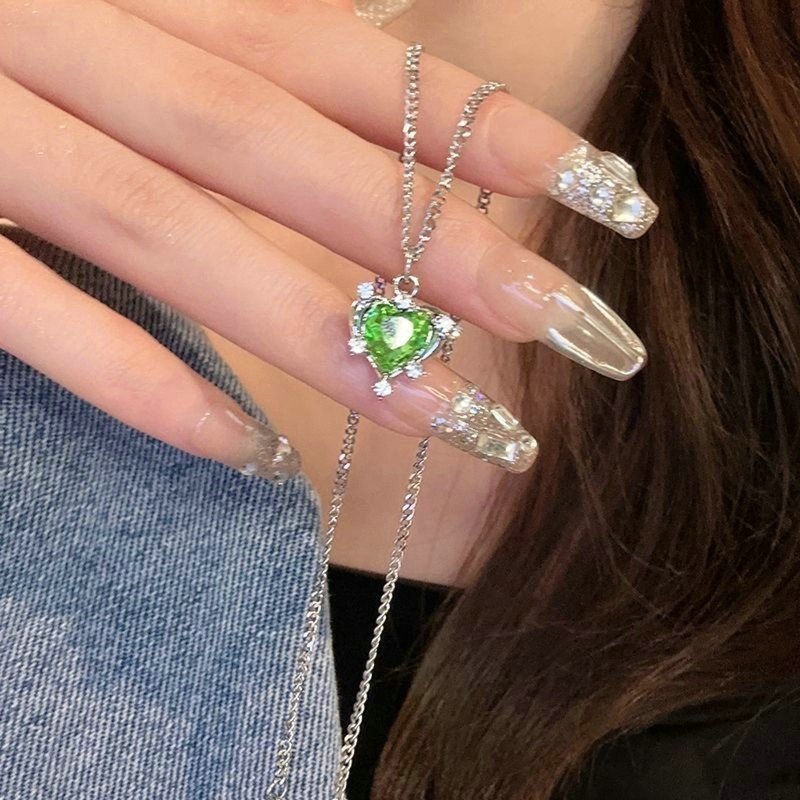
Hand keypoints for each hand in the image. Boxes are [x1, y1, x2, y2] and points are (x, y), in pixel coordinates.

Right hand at [0, 0, 654, 477]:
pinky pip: (30, 315)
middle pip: (292, 153)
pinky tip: (243, 449)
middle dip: (437, 243)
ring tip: (449, 415)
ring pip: (176, 234)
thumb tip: (378, 130)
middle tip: (574, 324)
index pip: (353, 67)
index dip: (482, 127)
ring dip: (317, 331)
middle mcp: (73, 44)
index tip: (605, 196)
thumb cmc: (3, 41)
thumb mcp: (126, 22)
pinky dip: (138, 380)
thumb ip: (232, 65)